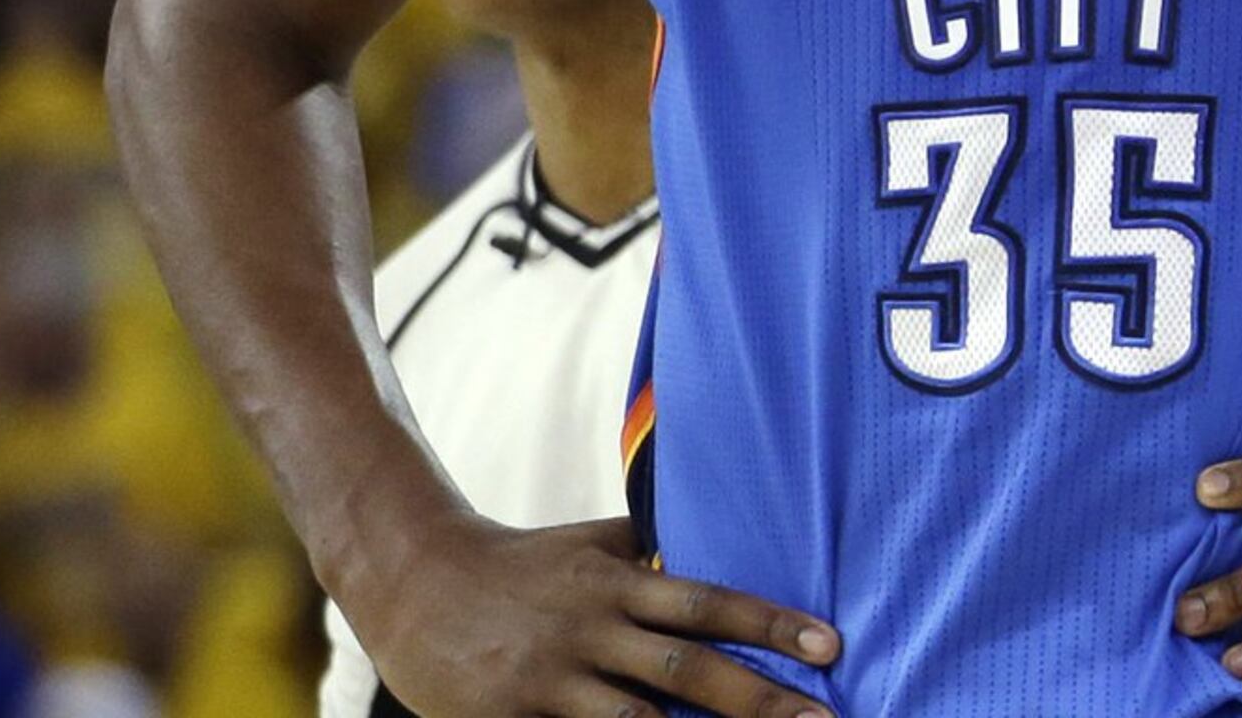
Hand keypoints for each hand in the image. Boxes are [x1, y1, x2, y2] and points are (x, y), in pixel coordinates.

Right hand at [349, 513, 842, 717]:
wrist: (411, 579)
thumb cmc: (521, 564)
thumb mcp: (591, 544)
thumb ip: (654, 552)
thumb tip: (731, 540)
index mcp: (613, 583)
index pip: (707, 603)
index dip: (770, 624)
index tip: (830, 645)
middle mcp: (587, 629)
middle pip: (685, 670)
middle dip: (758, 700)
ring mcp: (545, 681)